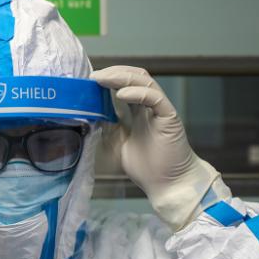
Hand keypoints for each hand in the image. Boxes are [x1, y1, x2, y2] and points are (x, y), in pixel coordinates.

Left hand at [91, 66, 224, 230]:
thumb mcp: (117, 144)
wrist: (168, 186)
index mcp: (140, 112)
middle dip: (114, 72)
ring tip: (102, 78)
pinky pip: (155, 98)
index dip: (109, 78)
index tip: (89, 80)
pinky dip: (138, 92)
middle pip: (135, 77)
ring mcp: (161, 110)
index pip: (126, 84)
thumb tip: (90, 114)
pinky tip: (122, 94)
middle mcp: (151, 107)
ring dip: (122, 77)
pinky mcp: (170, 118)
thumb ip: (107, 127)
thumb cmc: (148, 168)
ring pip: (145, 81)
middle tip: (93, 76)